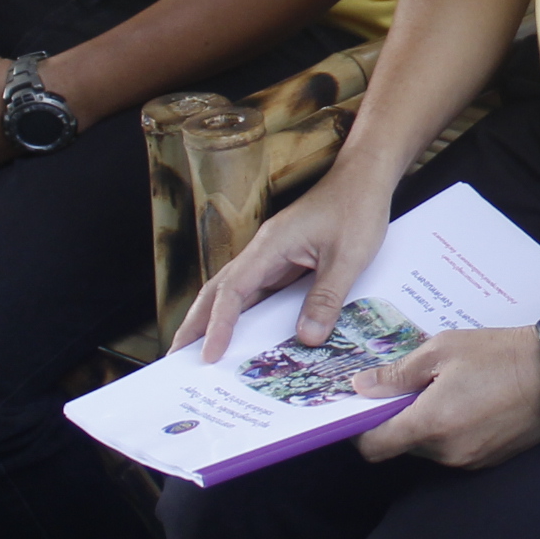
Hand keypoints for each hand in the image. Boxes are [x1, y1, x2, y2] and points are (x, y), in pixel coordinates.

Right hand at [177, 170, 390, 361]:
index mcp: (269, 246)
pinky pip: (257, 292)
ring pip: (233, 293)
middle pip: (218, 291)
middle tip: (175, 360)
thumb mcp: (349, 257)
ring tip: (198, 355)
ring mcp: (271, 257)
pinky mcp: (284, 261)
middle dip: (194, 324)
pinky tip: (244, 337)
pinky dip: (243, 315)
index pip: (232, 290)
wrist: (364, 177)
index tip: (208, 355)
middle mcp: (262, 252)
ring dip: (213, 321)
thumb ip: (326, 297)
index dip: (218, 324)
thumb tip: (307, 339)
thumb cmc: (356, 208)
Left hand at [352, 324, 539, 469]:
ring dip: (426, 424)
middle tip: (411, 386)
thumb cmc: (500, 355)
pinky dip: (450, 430)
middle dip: (398, 419)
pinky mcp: (488, 460)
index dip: (359, 432)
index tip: (359, 411)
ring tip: (446, 390)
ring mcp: (470, 459)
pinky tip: (468, 402)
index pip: (375, 447)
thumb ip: (397, 373)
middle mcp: (447, 451)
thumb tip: (362, 387)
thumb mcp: (442, 350)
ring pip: (428, 448)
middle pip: (401, 446)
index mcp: (431, 423)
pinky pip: (454, 450)